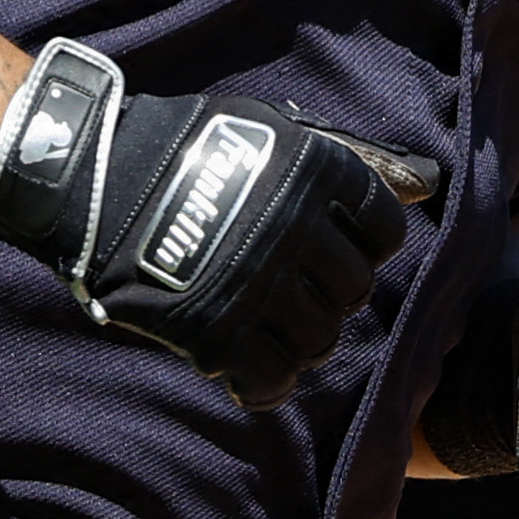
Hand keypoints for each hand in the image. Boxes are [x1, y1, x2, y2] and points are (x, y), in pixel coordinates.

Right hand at [0, 39, 414, 409]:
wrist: (87, 175)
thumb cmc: (189, 148)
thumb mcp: (276, 134)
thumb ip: (355, 162)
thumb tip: (431, 183)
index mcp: (314, 171)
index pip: (383, 229)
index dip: (364, 244)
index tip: (331, 248)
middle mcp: (294, 227)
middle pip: (355, 291)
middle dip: (333, 296)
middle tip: (296, 292)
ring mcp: (254, 282)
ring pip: (320, 340)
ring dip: (303, 341)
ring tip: (270, 327)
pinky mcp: (212, 329)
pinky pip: (270, 380)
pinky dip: (265, 383)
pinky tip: (246, 367)